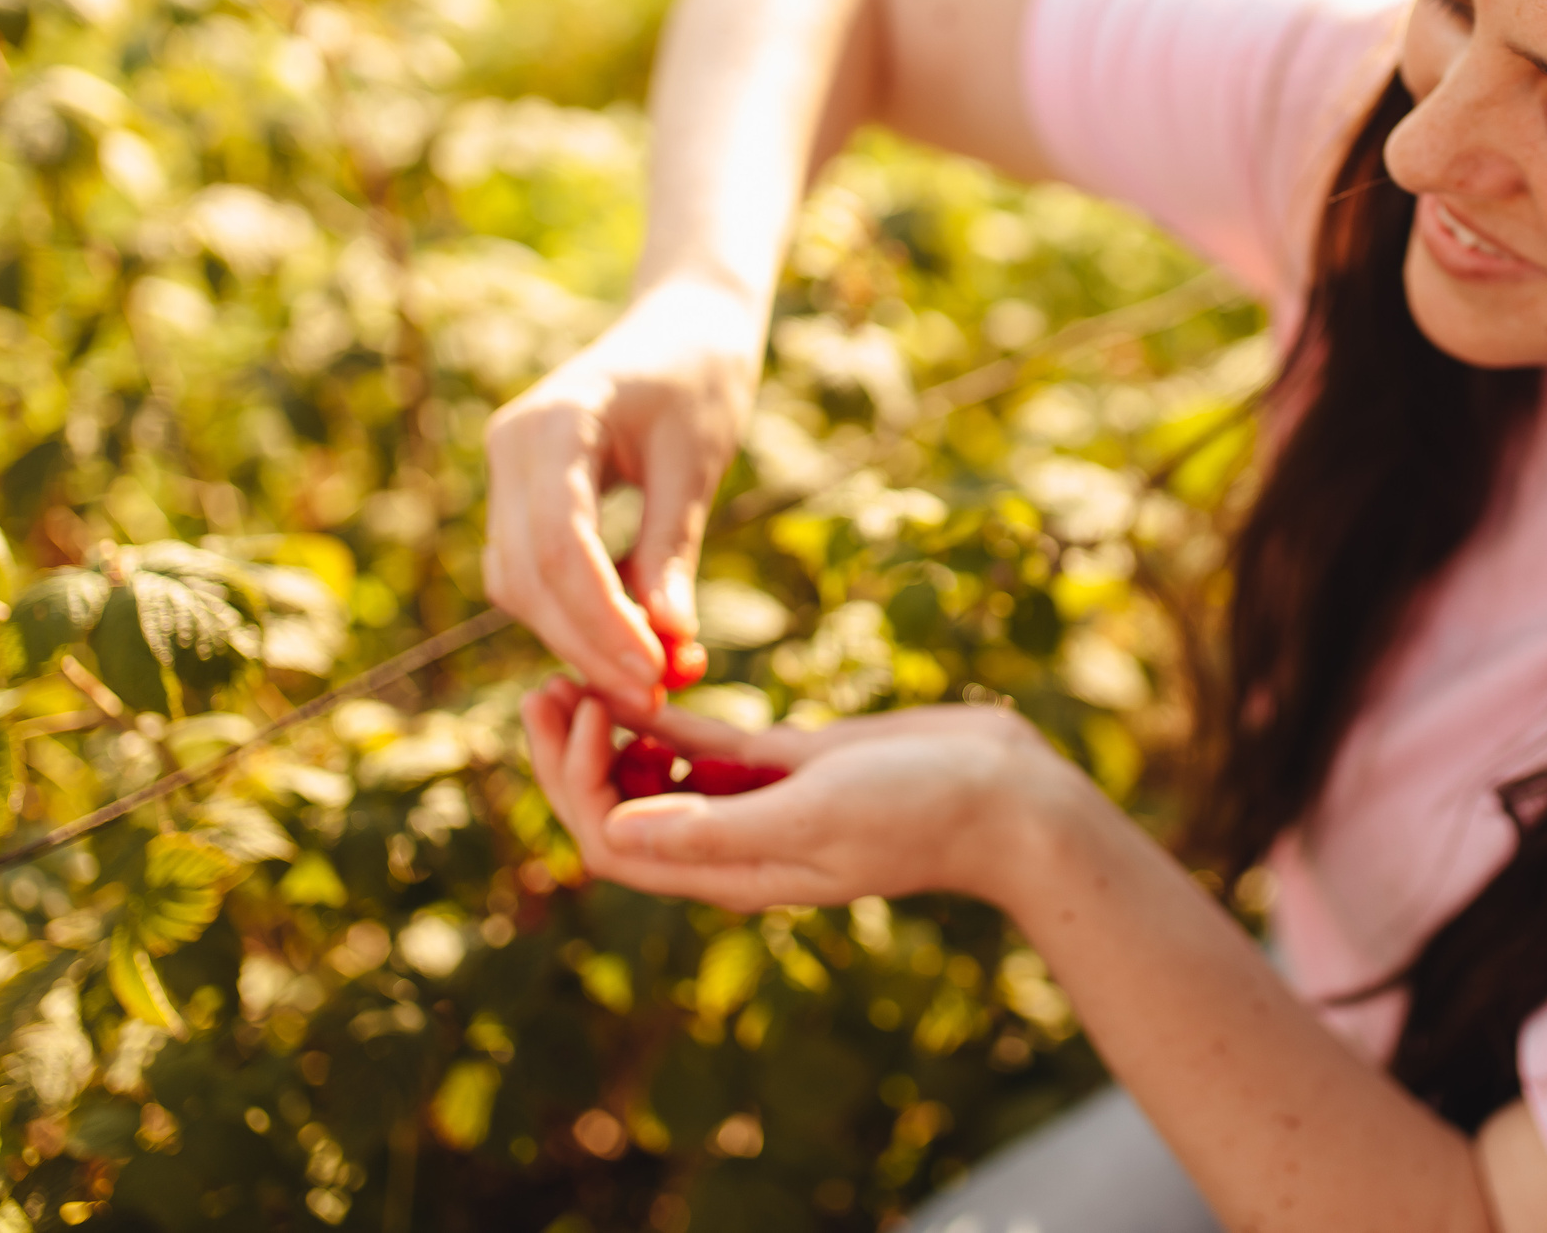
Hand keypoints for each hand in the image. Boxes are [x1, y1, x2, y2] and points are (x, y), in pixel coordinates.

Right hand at [484, 279, 759, 713]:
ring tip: (648, 680)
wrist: (683, 325)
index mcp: (552, 423)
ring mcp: (506, 469)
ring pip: (517, 582)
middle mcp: (510, 446)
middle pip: (527, 574)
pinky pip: (529, 569)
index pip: (559, 546)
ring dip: (576, 638)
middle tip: (653, 697)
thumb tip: (668, 641)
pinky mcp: (520, 492)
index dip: (602, 621)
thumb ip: (671, 548)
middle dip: (586, 643)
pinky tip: (628, 643)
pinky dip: (573, 612)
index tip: (655, 674)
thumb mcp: (694, 463)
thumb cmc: (700, 380)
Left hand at [519, 678, 1072, 912]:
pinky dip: (665, 716)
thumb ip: (715, 827)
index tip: (582, 710)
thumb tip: (615, 834)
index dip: (578, 782)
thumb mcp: (812, 816)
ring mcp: (761, 802)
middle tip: (538, 688)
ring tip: (569, 677)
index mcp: (731, 871)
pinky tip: (637, 678)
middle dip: (570, 757)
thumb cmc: (920, 813)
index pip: (617, 843)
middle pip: (622, 809)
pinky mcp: (791, 762)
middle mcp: (734, 843)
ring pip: (658, 773)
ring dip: (609, 732)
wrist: (1008, 796)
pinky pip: (708, 743)